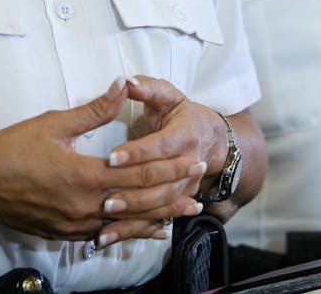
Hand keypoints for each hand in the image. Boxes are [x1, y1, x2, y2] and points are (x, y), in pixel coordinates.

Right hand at [0, 79, 205, 244]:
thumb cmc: (8, 149)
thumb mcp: (53, 123)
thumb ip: (94, 110)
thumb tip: (123, 86)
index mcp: (83, 176)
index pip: (138, 172)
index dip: (169, 167)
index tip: (193, 161)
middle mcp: (82, 206)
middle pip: (138, 202)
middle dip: (171, 194)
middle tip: (199, 187)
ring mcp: (72, 224)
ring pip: (124, 224)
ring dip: (156, 217)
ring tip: (183, 213)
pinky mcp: (62, 234)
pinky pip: (104, 234)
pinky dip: (129, 231)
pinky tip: (146, 229)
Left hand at [95, 76, 225, 243]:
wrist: (215, 142)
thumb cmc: (184, 115)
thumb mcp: (170, 96)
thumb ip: (147, 88)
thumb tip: (126, 81)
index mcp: (185, 135)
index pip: (161, 146)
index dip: (137, 152)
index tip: (112, 157)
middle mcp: (190, 164)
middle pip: (160, 182)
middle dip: (132, 191)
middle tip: (104, 197)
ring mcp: (186, 187)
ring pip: (159, 206)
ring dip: (132, 216)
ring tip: (104, 218)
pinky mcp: (179, 203)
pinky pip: (156, 220)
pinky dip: (133, 231)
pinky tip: (109, 238)